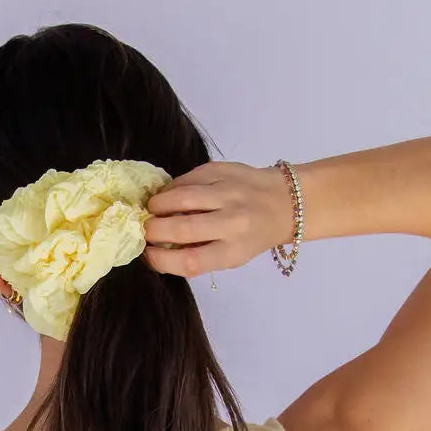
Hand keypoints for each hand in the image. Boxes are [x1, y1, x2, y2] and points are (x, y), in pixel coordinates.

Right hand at [142, 161, 293, 277]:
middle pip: (181, 228)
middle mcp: (233, 222)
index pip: (189, 261)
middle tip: (143, 229)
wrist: (287, 202)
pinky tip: (170, 194)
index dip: (160, 259)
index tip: (146, 254)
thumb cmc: (252, 236)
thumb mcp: (230, 256)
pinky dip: (173, 187)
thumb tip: (157, 248)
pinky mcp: (225, 170)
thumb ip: (197, 254)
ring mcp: (229, 192)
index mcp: (234, 250)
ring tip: (152, 209)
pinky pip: (189, 178)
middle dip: (152, 229)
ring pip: (181, 197)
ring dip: (158, 204)